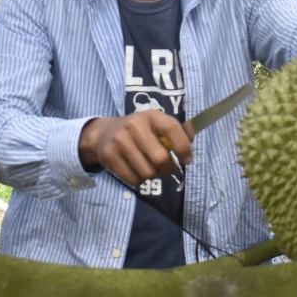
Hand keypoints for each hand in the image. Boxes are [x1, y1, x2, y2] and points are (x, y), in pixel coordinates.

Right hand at [78, 111, 193, 185]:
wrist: (105, 133)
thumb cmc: (139, 130)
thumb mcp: (156, 124)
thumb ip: (177, 130)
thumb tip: (192, 136)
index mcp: (151, 116)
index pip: (172, 128)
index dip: (183, 146)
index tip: (187, 159)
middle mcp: (134, 126)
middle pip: (160, 158)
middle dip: (168, 168)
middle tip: (166, 167)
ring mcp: (120, 141)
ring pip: (147, 172)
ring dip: (152, 175)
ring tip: (148, 166)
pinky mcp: (110, 156)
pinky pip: (133, 179)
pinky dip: (139, 180)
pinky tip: (136, 169)